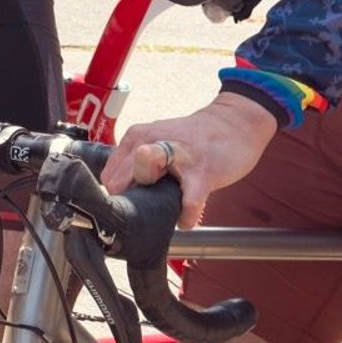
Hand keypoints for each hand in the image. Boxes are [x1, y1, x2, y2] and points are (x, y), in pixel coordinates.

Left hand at [100, 92, 280, 227]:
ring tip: (165, 205)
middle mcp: (150, 142)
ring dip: (151, 201)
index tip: (131, 203)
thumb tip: (119, 196)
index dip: (118, 196)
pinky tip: (185, 218)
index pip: (108, 177)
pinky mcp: (203, 170)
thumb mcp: (155, 142)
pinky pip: (189, 201)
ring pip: (145, 173)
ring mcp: (177, 155)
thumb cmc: (190, 140)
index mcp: (136, 137)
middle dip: (130, 202)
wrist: (233, 124)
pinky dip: (185, 215)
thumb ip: (135, 165)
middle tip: (148, 207)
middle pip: (118, 182)